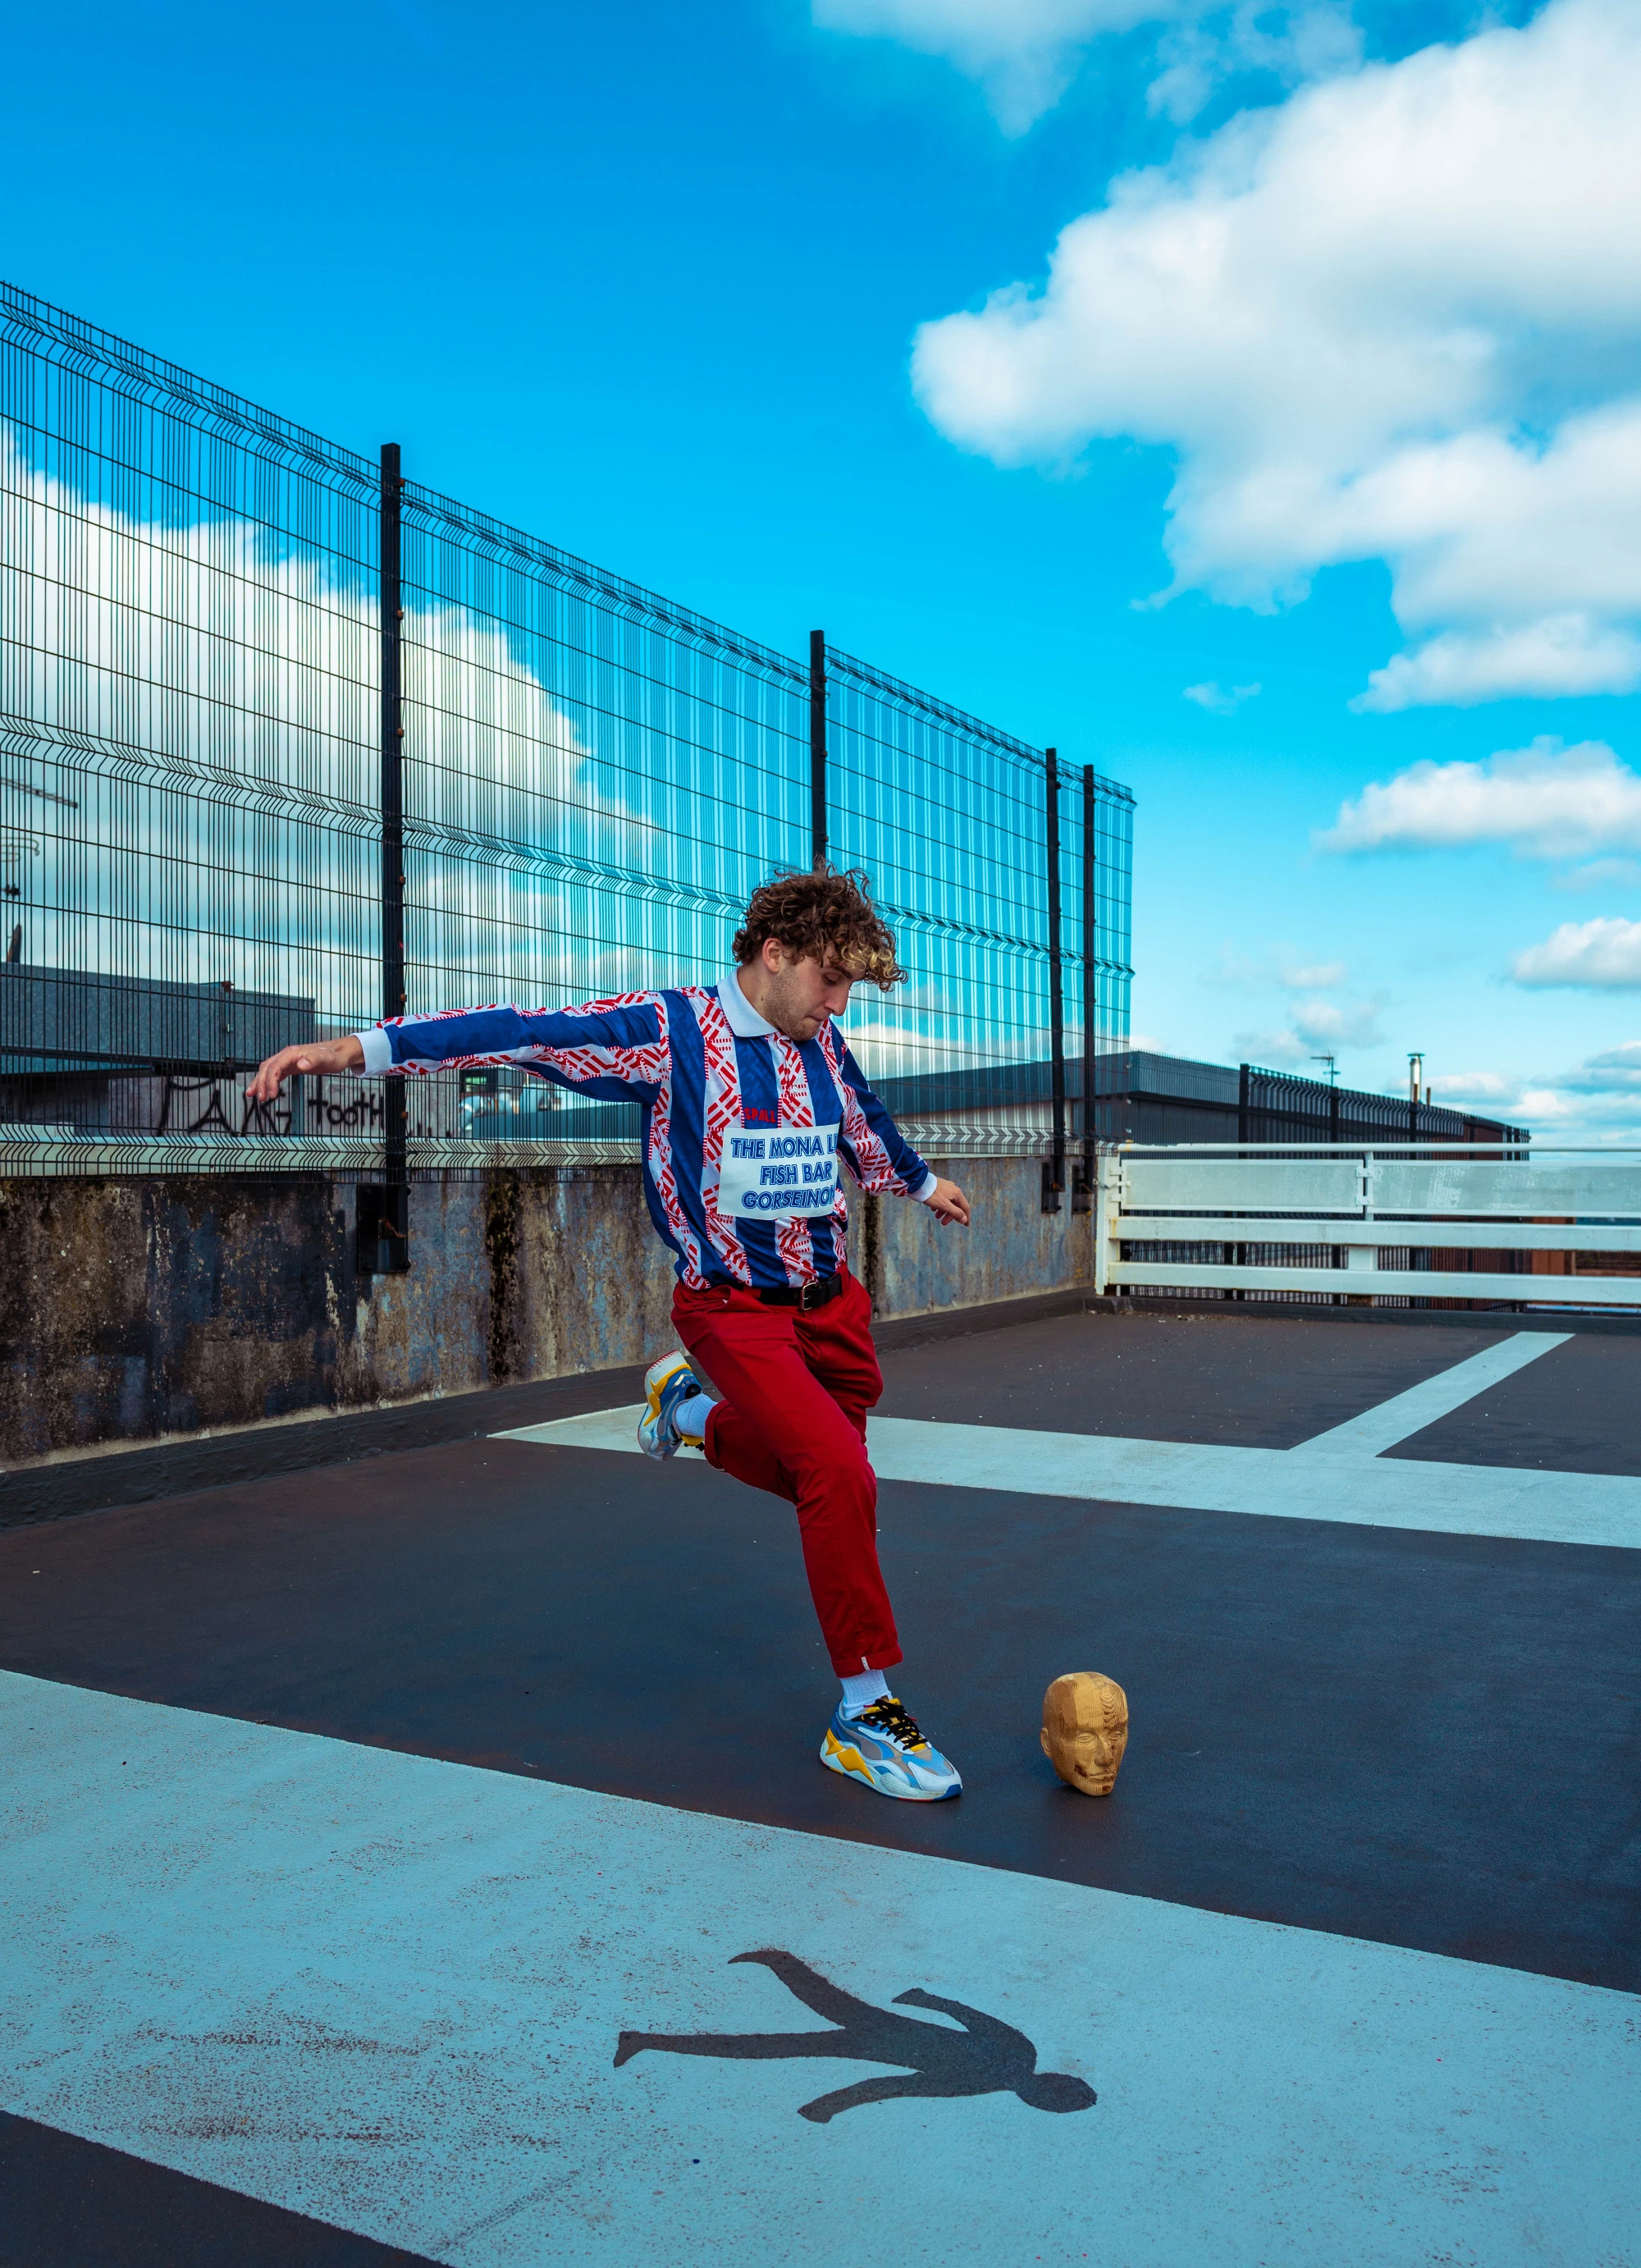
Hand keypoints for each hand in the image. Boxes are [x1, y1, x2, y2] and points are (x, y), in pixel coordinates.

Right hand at [246, 1035, 364, 1102]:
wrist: (340, 1052)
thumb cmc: (335, 1056)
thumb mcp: (328, 1060)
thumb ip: (315, 1060)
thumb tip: (301, 1064)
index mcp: (292, 1053)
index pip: (274, 1066)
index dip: (270, 1080)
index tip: (272, 1095)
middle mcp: (287, 1055)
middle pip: (267, 1068)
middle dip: (261, 1083)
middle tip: (262, 1099)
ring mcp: (288, 1060)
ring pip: (268, 1070)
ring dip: (260, 1082)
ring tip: (253, 1096)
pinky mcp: (291, 1066)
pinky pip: (275, 1073)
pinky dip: (267, 1081)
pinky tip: (263, 1091)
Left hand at [924, 1176, 970, 1226]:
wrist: (919, 1182)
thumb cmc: (932, 1195)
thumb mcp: (944, 1206)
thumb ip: (956, 1213)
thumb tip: (964, 1219)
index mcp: (957, 1193)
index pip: (965, 1207)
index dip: (966, 1217)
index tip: (966, 1225)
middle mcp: (953, 1189)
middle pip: (956, 1205)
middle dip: (950, 1216)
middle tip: (943, 1223)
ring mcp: (946, 1187)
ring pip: (948, 1202)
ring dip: (944, 1211)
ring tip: (936, 1217)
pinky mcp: (939, 1186)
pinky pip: (942, 1198)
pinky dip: (940, 1205)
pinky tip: (933, 1209)